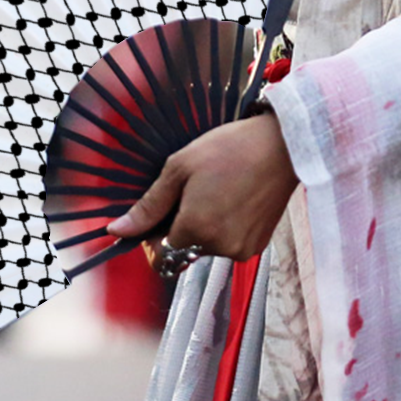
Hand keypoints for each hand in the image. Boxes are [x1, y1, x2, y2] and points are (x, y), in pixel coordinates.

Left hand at [105, 109, 298, 268]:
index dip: (152, 237)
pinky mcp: (257, 245)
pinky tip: (233, 198)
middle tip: (191, 191)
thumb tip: (117, 230)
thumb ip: (149, 205)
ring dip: (202, 227)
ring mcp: (241, 250)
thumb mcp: (180, 168)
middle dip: (179, 227)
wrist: (283, 146)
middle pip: (182, 250)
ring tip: (216, 190)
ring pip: (205, 248)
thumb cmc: (229, 149)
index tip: (160, 213)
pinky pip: (227, 244)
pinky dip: (223, 228)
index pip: (159, 254)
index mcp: (196, 229)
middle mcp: (219, 248)